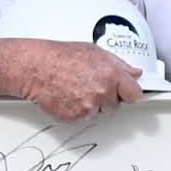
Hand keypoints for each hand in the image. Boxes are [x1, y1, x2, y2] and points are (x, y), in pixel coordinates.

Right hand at [0, 38, 141, 123]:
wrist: (36, 68)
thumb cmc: (61, 57)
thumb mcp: (94, 52)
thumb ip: (119, 65)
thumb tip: (134, 73)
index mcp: (111, 74)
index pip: (134, 93)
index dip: (129, 93)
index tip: (127, 94)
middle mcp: (103, 91)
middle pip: (116, 105)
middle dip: (107, 98)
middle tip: (90, 85)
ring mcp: (89, 106)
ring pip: (99, 112)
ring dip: (92, 105)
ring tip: (76, 88)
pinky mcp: (76, 117)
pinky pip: (84, 118)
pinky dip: (77, 110)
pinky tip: (68, 96)